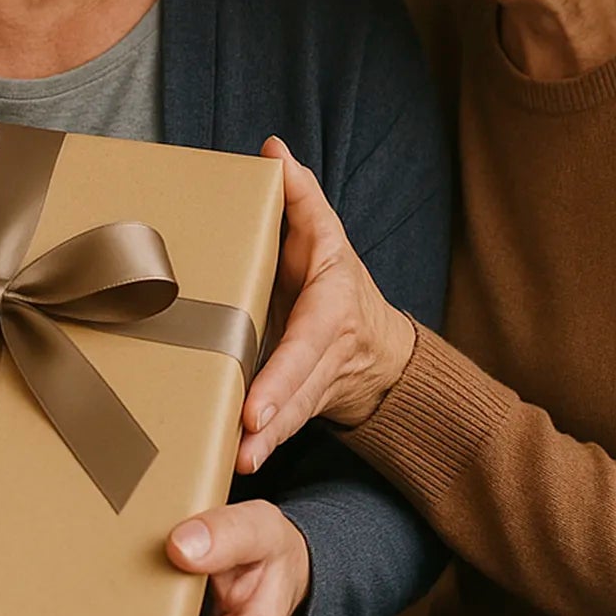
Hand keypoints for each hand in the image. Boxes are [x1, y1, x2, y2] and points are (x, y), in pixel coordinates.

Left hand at [238, 137, 414, 473]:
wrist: (379, 347)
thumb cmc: (338, 283)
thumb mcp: (325, 235)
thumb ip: (299, 196)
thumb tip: (272, 149)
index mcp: (328, 310)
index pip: (306, 345)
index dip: (283, 377)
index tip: (256, 407)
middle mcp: (325, 353)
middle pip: (299, 391)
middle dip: (274, 420)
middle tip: (244, 440)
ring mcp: (316, 384)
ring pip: (293, 417)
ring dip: (268, 442)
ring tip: (239, 462)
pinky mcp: (303, 406)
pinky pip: (286, 429)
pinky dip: (264, 448)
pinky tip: (236, 466)